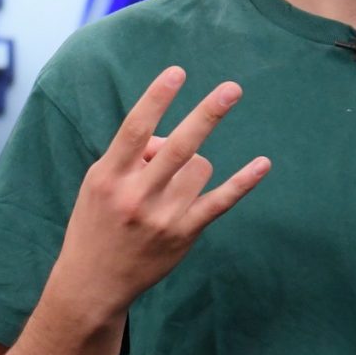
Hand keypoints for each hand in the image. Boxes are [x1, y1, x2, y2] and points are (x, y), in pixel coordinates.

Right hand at [54, 66, 268, 310]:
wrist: (93, 282)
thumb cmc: (95, 223)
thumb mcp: (98, 184)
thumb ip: (130, 157)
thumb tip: (172, 138)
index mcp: (109, 176)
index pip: (135, 129)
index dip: (157, 98)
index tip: (178, 72)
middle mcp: (136, 195)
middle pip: (179, 146)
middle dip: (207, 114)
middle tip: (232, 88)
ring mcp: (162, 216)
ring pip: (199, 168)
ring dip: (192, 166)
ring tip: (170, 184)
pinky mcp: (183, 234)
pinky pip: (219, 201)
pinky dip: (242, 182)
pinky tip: (262, 164)